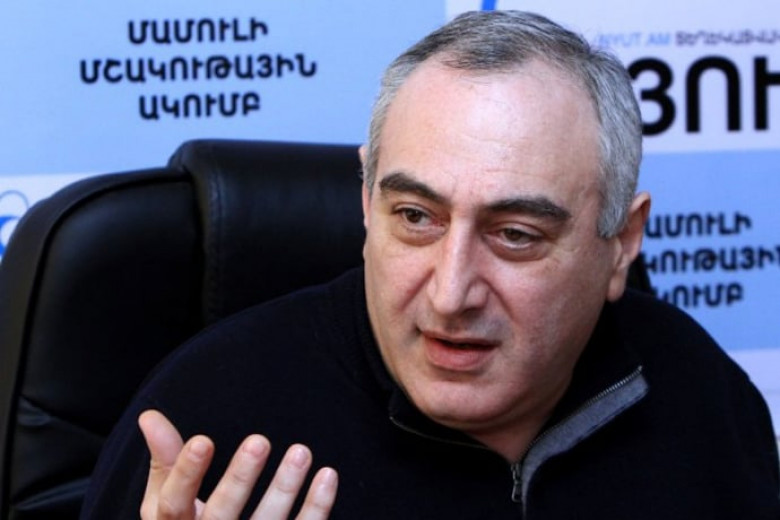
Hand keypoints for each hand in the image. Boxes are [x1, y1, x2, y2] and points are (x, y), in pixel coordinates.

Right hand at [138, 409, 337, 518]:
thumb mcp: (164, 504)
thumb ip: (164, 462)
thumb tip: (149, 415)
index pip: (174, 505)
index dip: (186, 474)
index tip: (203, 440)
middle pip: (222, 516)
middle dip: (240, 479)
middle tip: (259, 440)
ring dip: (285, 488)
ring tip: (301, 451)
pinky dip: (317, 507)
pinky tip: (328, 475)